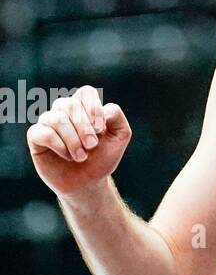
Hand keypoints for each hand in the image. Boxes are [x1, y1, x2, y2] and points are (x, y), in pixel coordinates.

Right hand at [27, 85, 130, 199]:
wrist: (88, 182)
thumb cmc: (103, 157)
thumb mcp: (121, 135)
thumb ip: (116, 115)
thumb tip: (102, 109)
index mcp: (84, 106)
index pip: (86, 92)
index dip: (93, 109)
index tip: (100, 130)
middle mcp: (64, 111)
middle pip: (69, 104)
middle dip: (83, 127)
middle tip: (92, 145)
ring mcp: (48, 123)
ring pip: (56, 118)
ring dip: (72, 139)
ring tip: (81, 156)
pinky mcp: (36, 138)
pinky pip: (42, 132)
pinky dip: (58, 144)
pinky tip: (67, 155)